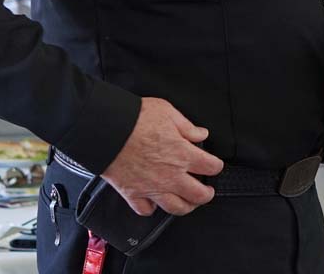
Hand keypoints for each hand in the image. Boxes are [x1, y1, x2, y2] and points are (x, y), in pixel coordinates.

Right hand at [101, 97, 224, 216]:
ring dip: (185, 206)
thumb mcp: (168, 112)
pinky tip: (154, 202)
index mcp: (182, 154)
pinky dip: (152, 208)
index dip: (216, 166)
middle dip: (206, 194)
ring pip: (175, 207)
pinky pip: (145, 210)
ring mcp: (151, 188)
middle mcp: (170, 175)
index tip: (215, 165)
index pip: (210, 167)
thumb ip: (187, 126)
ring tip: (188, 202)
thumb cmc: (136, 118)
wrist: (107, 130)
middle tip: (207, 191)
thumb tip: (201, 134)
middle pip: (197, 195)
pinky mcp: (132, 194)